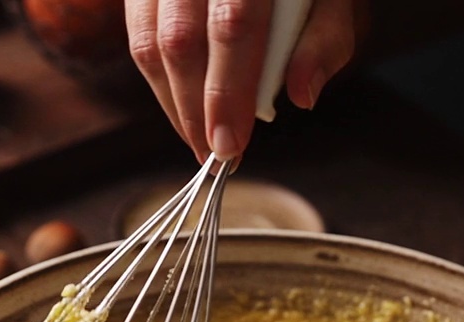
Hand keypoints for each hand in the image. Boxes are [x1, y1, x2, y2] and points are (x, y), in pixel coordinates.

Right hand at [125, 0, 365, 161]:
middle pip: (181, 40)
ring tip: (198, 141)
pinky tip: (182, 106)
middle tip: (212, 155)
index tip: (231, 143)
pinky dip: (160, 80)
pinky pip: (139, 36)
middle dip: (193, 110)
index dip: (227, 91)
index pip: (233, 24)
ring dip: (172, 103)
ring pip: (150, 43)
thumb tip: (301, 96)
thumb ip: (324, 39)